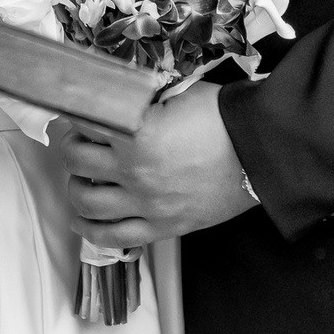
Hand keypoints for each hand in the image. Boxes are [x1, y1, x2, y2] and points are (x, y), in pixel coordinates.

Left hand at [58, 83, 257, 246]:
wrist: (262, 151)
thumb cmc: (223, 117)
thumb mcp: (174, 96)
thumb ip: (139, 104)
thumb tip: (111, 102)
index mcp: (135, 133)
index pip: (84, 121)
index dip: (73, 113)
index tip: (73, 111)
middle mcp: (134, 170)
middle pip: (76, 161)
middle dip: (71, 147)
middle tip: (79, 141)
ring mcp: (146, 203)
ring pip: (86, 201)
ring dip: (75, 186)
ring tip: (80, 177)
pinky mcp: (162, 226)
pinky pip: (112, 236)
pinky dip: (89, 229)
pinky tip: (80, 220)